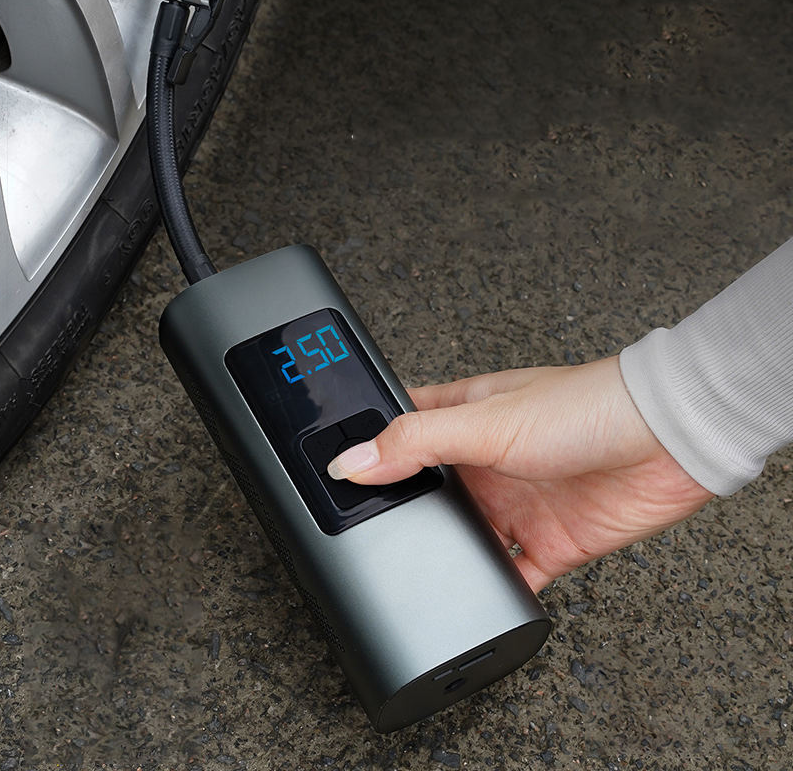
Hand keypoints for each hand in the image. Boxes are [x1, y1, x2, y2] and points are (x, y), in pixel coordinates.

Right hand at [327, 356, 712, 590]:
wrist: (668, 442)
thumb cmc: (588, 407)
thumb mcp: (486, 420)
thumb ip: (415, 443)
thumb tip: (352, 461)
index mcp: (468, 417)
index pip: (405, 425)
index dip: (371, 440)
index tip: (337, 463)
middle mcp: (489, 461)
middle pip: (430, 490)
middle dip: (404, 507)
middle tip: (365, 526)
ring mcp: (518, 503)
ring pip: (466, 537)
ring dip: (446, 551)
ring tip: (413, 566)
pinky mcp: (549, 542)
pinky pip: (513, 576)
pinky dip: (495, 590)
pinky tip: (476, 598)